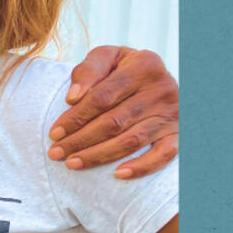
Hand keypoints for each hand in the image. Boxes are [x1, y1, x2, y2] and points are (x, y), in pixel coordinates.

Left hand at [46, 47, 177, 178]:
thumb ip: (88, 70)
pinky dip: (142, 167)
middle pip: (114, 122)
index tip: (54, 132)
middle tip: (56, 153)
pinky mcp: (179, 134)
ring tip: (73, 163)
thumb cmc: (123, 68)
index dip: (76, 117)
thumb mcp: (107, 57)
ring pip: (131, 140)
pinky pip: (163, 155)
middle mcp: (162, 89)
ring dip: (99, 155)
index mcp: (144, 64)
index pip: (102, 97)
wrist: (158, 76)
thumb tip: (73, 98)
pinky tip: (118, 175)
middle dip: (80, 140)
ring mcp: (173, 114)